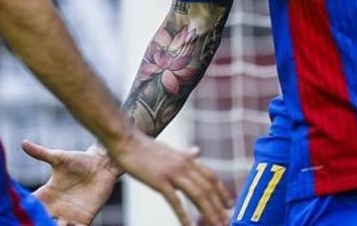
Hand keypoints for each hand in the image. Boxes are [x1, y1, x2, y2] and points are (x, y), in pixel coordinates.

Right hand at [24, 140, 117, 225]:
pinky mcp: (84, 219)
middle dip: (37, 223)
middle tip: (32, 225)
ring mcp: (70, 215)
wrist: (102, 166)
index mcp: (48, 194)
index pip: (32, 207)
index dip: (25, 212)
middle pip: (42, 221)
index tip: (16, 215)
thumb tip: (23, 143)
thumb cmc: (80, 160)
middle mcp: (57, 208)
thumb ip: (40, 153)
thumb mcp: (58, 157)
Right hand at [106, 132, 231, 225]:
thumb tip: (197, 151)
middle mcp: (184, 165)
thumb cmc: (144, 146)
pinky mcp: (159, 181)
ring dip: (209, 212)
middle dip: (219, 206)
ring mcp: (172, 173)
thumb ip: (185, 154)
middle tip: (227, 221)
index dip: (222, 191)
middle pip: (207, 188)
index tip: (230, 204)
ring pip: (197, 195)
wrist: (126, 140)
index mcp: (187, 158)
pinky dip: (184, 215)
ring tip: (216, 225)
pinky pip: (175, 201)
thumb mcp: (170, 148)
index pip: (211, 176)